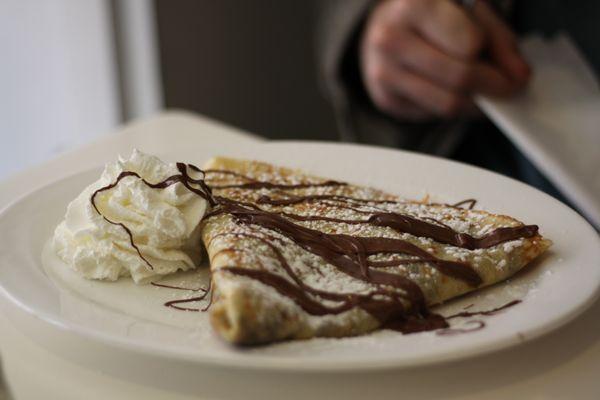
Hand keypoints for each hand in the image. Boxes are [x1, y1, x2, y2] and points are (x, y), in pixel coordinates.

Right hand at [360, 0, 530, 120]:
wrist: (383, 27)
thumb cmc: (431, 15)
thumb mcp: (469, 11)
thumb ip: (498, 40)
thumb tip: (517, 76)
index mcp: (415, 4)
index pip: (469, 44)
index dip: (496, 58)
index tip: (511, 67)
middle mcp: (391, 37)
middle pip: (459, 76)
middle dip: (492, 87)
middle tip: (507, 88)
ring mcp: (383, 71)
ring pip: (446, 103)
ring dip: (474, 103)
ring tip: (483, 92)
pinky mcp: (384, 97)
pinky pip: (431, 114)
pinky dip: (451, 108)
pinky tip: (452, 91)